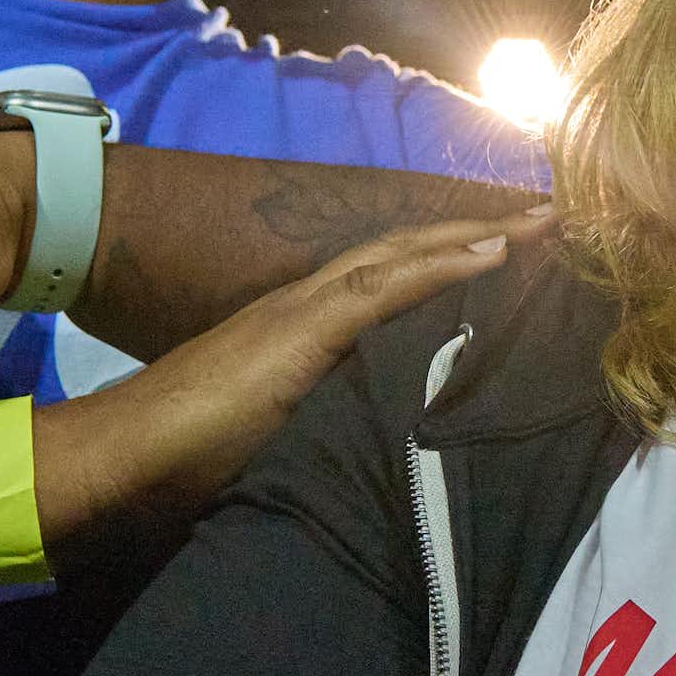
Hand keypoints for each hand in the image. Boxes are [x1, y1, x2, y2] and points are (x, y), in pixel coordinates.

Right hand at [37, 211, 551, 539]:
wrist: (124, 456)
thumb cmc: (191, 458)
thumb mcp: (286, 433)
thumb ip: (333, 422)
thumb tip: (385, 441)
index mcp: (305, 329)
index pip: (391, 280)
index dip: (450, 260)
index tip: (516, 251)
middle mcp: (307, 304)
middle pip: (406, 253)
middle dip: (477, 232)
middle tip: (550, 217)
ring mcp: (303, 311)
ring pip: (403, 256)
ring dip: (474, 235)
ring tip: (540, 221)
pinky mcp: (300, 329)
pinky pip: (384, 286)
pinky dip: (442, 265)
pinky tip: (493, 252)